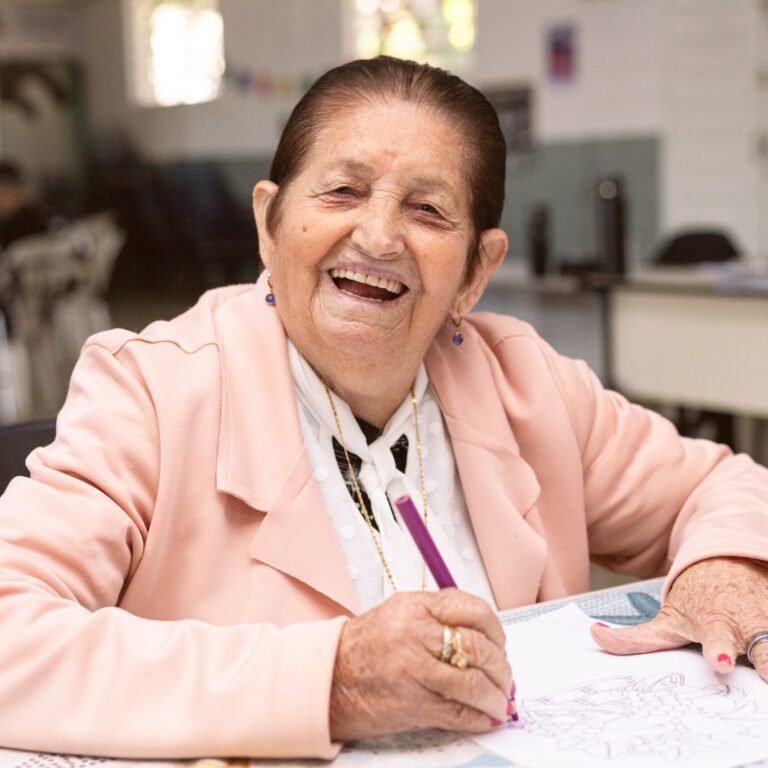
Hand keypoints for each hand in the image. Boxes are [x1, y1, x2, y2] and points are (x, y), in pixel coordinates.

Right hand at [329, 589, 512, 740]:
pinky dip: (479, 718)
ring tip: (499, 702)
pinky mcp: (414, 704)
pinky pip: (459, 712)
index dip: (496, 630)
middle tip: (506, 678)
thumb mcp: (400, 613)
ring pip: (474, 683)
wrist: (331, 678)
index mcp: (416, 606)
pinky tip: (485, 718)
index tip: (501, 644)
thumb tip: (484, 640)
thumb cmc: (367, 646)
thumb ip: (439, 617)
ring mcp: (416, 670)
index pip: (473, 610)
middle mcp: (416, 634)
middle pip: (478, 648)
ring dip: (495, 697)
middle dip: (501, 668)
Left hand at [590, 556, 767, 680]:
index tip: (718, 660)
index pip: (717, 641)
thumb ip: (635, 637)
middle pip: (767, 650)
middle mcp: (750, 624)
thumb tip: (594, 636)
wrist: (729, 563)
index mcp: (716, 624)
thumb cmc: (696, 601)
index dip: (718, 650)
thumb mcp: (667, 617)